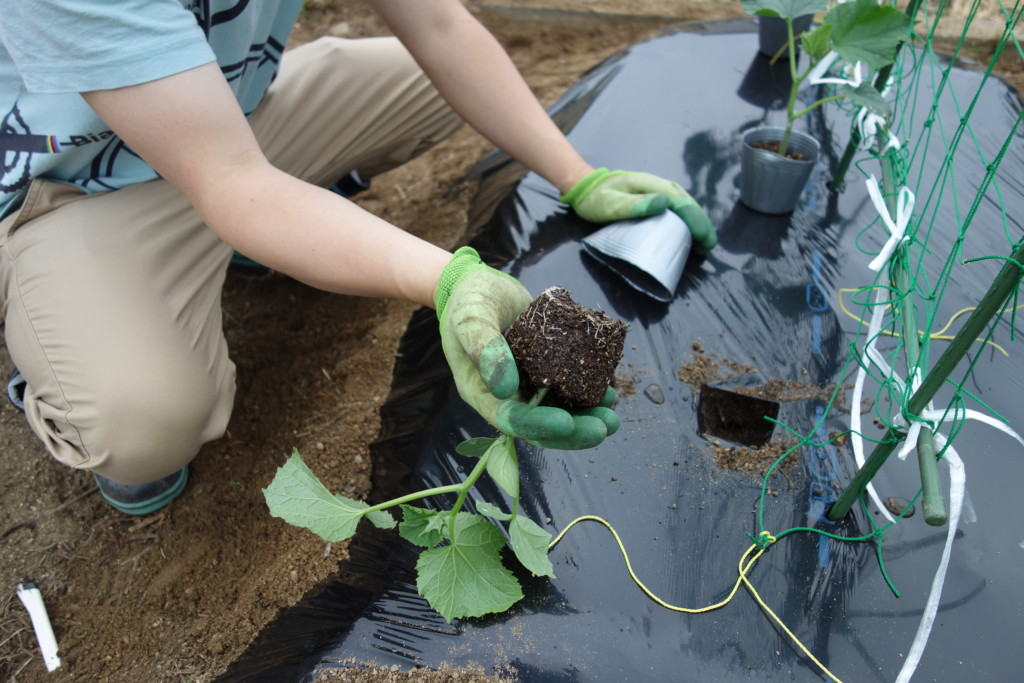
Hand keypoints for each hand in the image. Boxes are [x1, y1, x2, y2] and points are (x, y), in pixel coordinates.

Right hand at [435, 247, 619, 448]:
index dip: (539, 425)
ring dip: (585, 416)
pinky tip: (608, 391)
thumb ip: (484, 348)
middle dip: (573, 432)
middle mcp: (505, 395)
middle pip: (538, 425)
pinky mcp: (543, 369)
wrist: (479, 284)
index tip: (568, 423)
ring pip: (556, 410)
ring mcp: (525, 383)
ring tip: (612, 415)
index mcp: (481, 392)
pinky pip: (564, 388)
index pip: (510, 419)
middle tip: (605, 426)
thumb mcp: (471, 319)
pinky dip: (585, 392)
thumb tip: (505, 388)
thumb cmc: (469, 299)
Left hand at [560, 167, 716, 253]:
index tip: (703, 239)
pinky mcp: (657, 197)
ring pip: (685, 205)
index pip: (681, 203)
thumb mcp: (611, 203)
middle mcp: (660, 186)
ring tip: (704, 242)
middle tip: (709, 245)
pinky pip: (677, 208)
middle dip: (701, 224)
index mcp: (651, 185)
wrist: (588, 188)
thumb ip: (634, 204)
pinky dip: (687, 221)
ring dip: (696, 223)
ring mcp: (660, 190)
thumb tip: (664, 204)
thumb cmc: (597, 198)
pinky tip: (690, 233)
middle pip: (687, 204)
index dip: (695, 221)